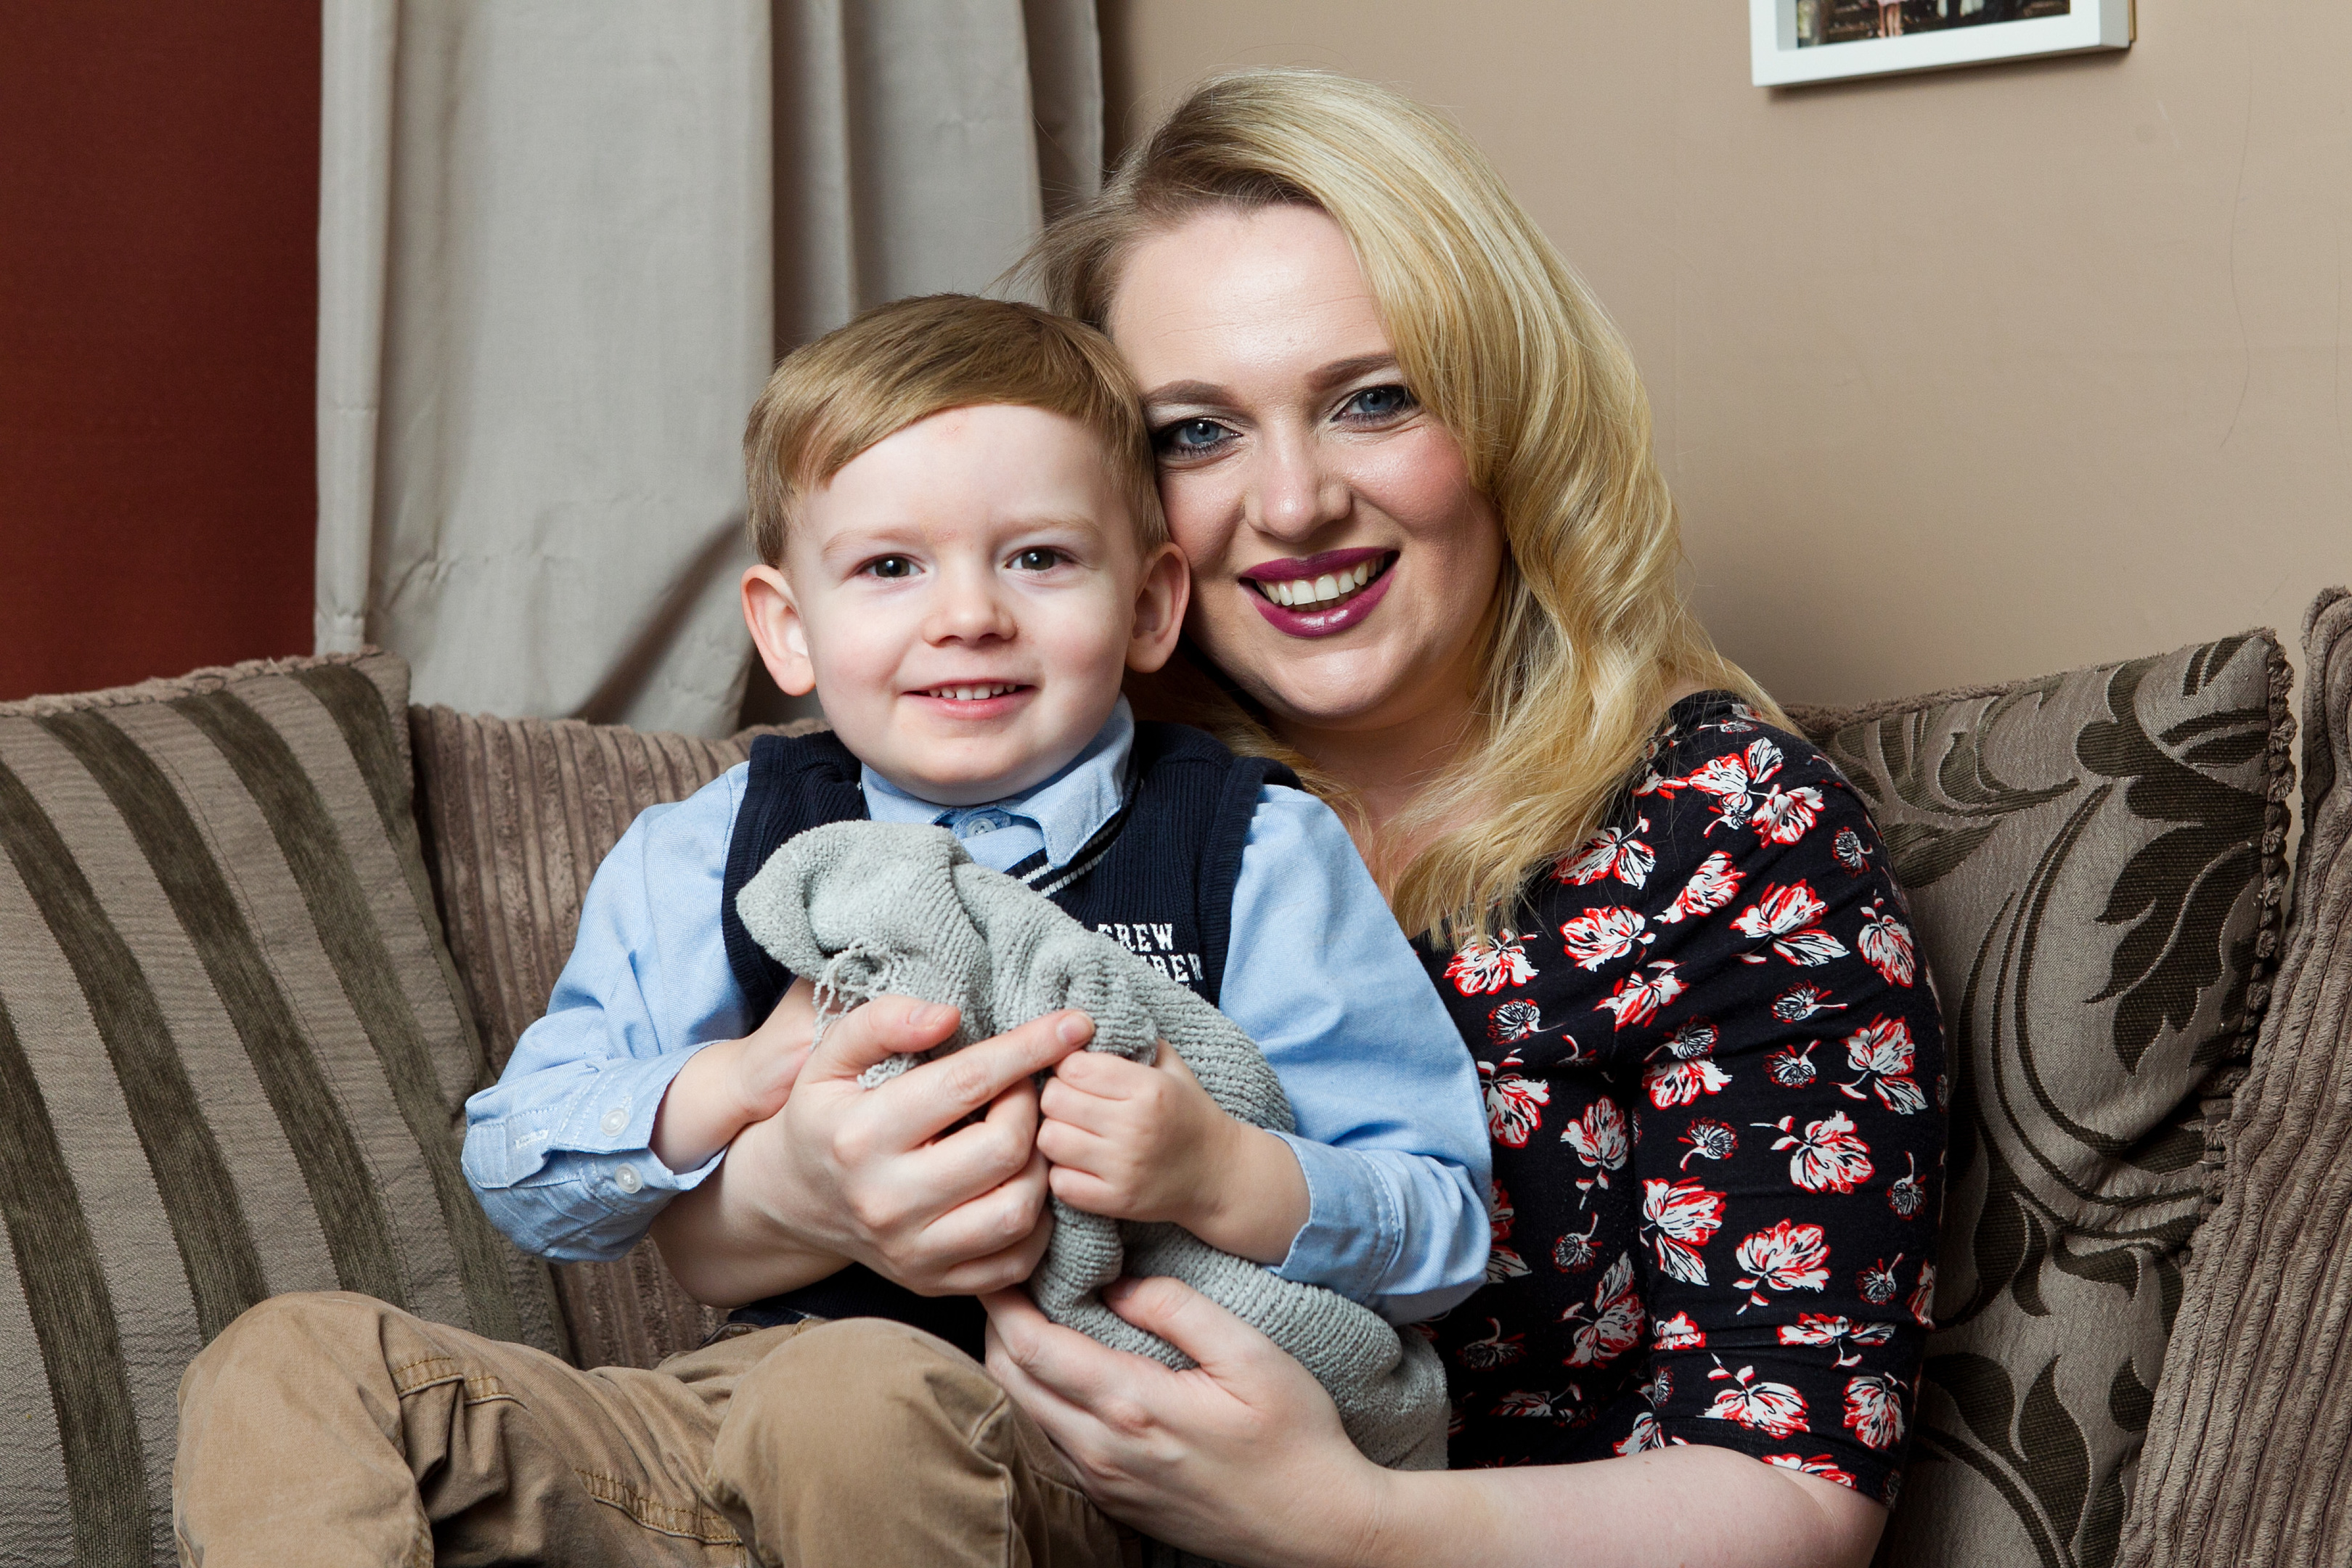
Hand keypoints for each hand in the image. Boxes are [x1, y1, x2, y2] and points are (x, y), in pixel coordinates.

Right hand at [653, 996, 1094, 1303]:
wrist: (794, 1198)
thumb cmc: (826, 1114)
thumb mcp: (830, 1057)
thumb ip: (881, 1023)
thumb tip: (947, 1016)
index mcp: (861, 1135)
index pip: (966, 1084)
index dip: (1029, 1049)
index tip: (1073, 1024)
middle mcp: (886, 1201)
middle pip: (1003, 1151)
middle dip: (1031, 1108)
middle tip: (1024, 1089)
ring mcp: (911, 1251)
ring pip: (1018, 1211)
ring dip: (1040, 1165)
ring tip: (1023, 1136)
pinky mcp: (933, 1283)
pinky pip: (1015, 1261)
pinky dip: (1037, 1222)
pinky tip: (1020, 1183)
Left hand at [983, 1276, 1390, 1567]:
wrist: (1320, 1529)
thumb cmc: (1296, 1437)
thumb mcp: (1251, 1355)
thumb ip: (1178, 1310)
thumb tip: (1117, 1282)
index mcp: (1132, 1406)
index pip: (1031, 1346)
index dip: (1003, 1299)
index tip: (1001, 1262)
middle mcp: (1103, 1451)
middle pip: (1010, 1380)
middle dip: (997, 1324)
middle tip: (1009, 1279)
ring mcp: (1106, 1483)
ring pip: (1025, 1414)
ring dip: (1015, 1364)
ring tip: (1032, 1316)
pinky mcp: (1115, 1502)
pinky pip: (1053, 1443)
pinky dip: (1041, 1401)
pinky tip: (1066, 1373)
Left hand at [1038, 1043, 1235, 1222]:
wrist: (1220, 1175)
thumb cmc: (1188, 1113)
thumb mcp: (1170, 1066)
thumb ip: (1130, 1041)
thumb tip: (1078, 1022)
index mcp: (1148, 1089)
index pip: (1073, 1066)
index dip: (1068, 1066)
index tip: (1078, 1074)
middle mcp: (1135, 1128)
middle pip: (1054, 1101)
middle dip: (1057, 1098)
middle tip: (1071, 1103)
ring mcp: (1124, 1168)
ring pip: (1050, 1140)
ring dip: (1055, 1133)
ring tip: (1073, 1131)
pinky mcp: (1116, 1201)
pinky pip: (1059, 1183)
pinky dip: (1062, 1172)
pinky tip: (1079, 1163)